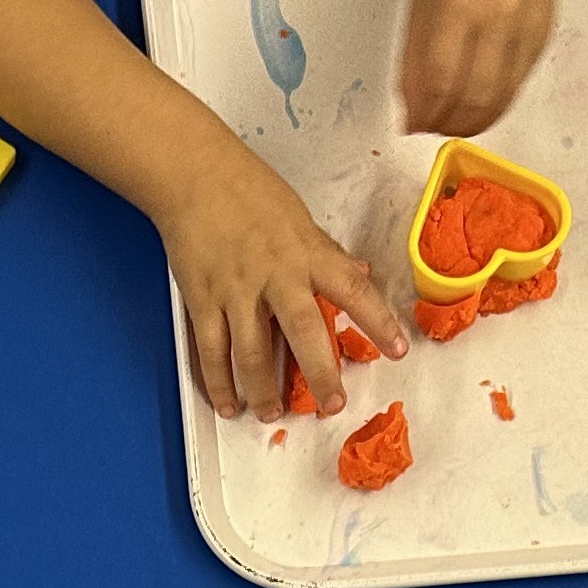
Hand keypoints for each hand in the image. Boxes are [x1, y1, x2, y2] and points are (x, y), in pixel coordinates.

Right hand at [160, 145, 406, 421]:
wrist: (192, 174)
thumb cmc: (247, 189)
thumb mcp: (299, 217)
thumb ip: (327, 253)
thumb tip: (360, 272)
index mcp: (305, 252)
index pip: (351, 289)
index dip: (377, 321)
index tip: (396, 350)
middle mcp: (274, 274)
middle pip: (302, 330)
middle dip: (319, 372)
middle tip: (332, 405)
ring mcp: (235, 290)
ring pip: (250, 351)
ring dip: (261, 389)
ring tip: (270, 413)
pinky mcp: (201, 299)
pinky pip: (210, 350)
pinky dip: (217, 382)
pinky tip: (227, 403)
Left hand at [400, 0, 554, 135]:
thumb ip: (414, 56)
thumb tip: (410, 109)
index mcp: (459, 3)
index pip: (440, 79)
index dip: (425, 113)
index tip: (413, 124)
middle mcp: (498, 16)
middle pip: (474, 96)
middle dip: (448, 124)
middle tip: (432, 128)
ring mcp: (526, 27)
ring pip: (501, 98)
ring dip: (474, 122)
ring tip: (453, 124)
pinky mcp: (543, 36)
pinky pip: (517, 84)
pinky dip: (495, 103)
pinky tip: (478, 103)